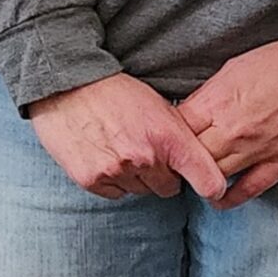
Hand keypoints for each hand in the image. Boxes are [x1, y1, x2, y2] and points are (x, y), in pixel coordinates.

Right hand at [25, 73, 228, 201]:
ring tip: (120, 148)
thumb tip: (198, 164)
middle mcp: (145, 157)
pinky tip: (103, 155)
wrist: (67, 84)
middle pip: (169, 189)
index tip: (208, 186)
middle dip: (162, 174)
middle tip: (145, 151)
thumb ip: (180, 137)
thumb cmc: (115, 92)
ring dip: (135, 176)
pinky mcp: (91, 178)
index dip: (210, 186)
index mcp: (169, 138)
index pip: (208, 182)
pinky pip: (115, 192)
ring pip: (140, 191)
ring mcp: (116, 170)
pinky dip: (112, 179)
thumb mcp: (159, 106)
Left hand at [177, 36, 277, 207]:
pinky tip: (218, 200)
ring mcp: (258, 149)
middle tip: (172, 162)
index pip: (176, 127)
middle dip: (177, 159)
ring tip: (191, 178)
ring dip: (200, 179)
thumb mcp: (235, 67)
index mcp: (217, 101)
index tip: (164, 137)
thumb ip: (211, 94)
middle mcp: (233, 129)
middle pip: (190, 155)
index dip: (166, 134)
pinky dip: (230, 198)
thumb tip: (192, 111)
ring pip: (213, 176)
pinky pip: (249, 190)